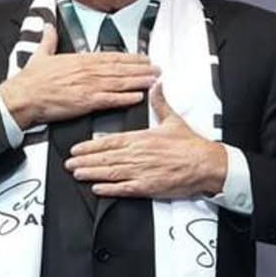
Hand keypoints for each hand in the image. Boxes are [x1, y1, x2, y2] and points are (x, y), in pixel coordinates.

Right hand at [0, 24, 160, 127]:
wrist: (23, 97)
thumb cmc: (31, 80)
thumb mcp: (40, 54)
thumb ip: (48, 40)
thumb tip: (48, 26)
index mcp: (79, 59)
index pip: (110, 56)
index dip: (129, 57)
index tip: (142, 57)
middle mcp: (87, 70)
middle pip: (120, 68)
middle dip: (140, 68)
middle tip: (157, 68)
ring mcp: (88, 86)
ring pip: (120, 81)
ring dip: (139, 81)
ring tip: (154, 80)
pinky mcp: (86, 102)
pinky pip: (111, 99)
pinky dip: (126, 98)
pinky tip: (138, 97)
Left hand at [64, 82, 226, 198]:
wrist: (206, 164)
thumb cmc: (191, 145)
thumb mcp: (173, 119)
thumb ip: (160, 103)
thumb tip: (156, 87)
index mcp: (141, 138)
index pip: (110, 141)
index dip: (90, 145)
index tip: (77, 148)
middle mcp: (138, 155)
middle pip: (105, 158)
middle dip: (85, 160)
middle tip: (69, 163)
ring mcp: (141, 172)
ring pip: (110, 173)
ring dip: (92, 173)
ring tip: (77, 173)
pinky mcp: (148, 187)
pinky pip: (124, 189)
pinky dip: (109, 189)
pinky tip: (97, 189)